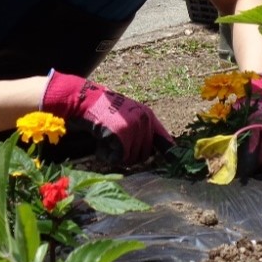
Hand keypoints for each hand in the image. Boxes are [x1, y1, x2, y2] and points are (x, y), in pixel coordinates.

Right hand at [42, 70, 172, 167]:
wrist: (87, 101)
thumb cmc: (104, 110)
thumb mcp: (128, 115)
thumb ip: (140, 129)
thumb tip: (149, 154)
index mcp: (148, 115)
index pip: (164, 138)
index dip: (169, 152)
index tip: (174, 160)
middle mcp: (144, 121)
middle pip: (145, 155)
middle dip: (130, 156)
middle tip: (115, 148)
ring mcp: (134, 128)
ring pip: (132, 158)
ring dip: (118, 157)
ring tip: (107, 143)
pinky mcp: (122, 136)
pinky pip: (119, 158)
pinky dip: (108, 157)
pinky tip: (101, 146)